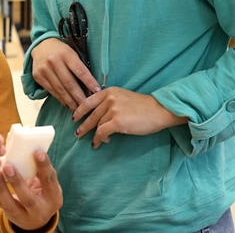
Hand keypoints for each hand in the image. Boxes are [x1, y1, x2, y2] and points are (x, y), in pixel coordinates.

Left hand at [0, 150, 62, 230]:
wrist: (38, 218)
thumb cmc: (43, 193)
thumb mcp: (48, 184)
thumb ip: (41, 169)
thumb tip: (30, 145)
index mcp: (54, 198)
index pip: (49, 181)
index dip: (44, 166)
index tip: (37, 152)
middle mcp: (41, 210)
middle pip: (28, 198)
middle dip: (17, 182)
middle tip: (8, 166)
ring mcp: (25, 217)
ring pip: (10, 205)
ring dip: (0, 188)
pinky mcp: (11, 216)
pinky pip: (1, 204)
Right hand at [31, 38, 100, 110]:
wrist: (41, 46)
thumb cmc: (61, 51)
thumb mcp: (72, 53)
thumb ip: (79, 66)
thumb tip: (91, 86)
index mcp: (66, 53)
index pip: (80, 70)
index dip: (89, 82)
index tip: (97, 91)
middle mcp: (54, 61)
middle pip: (69, 83)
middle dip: (79, 97)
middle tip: (88, 106)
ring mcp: (44, 69)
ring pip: (60, 90)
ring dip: (70, 101)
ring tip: (78, 109)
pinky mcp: (38, 76)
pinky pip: (52, 91)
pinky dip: (61, 99)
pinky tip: (67, 104)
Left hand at [72, 87, 187, 147]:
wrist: (159, 110)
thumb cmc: (143, 106)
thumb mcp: (123, 98)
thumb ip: (110, 103)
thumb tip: (98, 116)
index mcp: (110, 91)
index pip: (88, 100)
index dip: (80, 110)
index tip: (75, 117)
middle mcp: (109, 98)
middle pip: (91, 114)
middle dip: (83, 125)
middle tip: (78, 133)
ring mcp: (113, 109)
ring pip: (97, 124)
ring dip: (94, 134)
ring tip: (93, 141)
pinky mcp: (117, 121)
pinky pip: (102, 132)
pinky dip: (99, 139)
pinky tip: (100, 142)